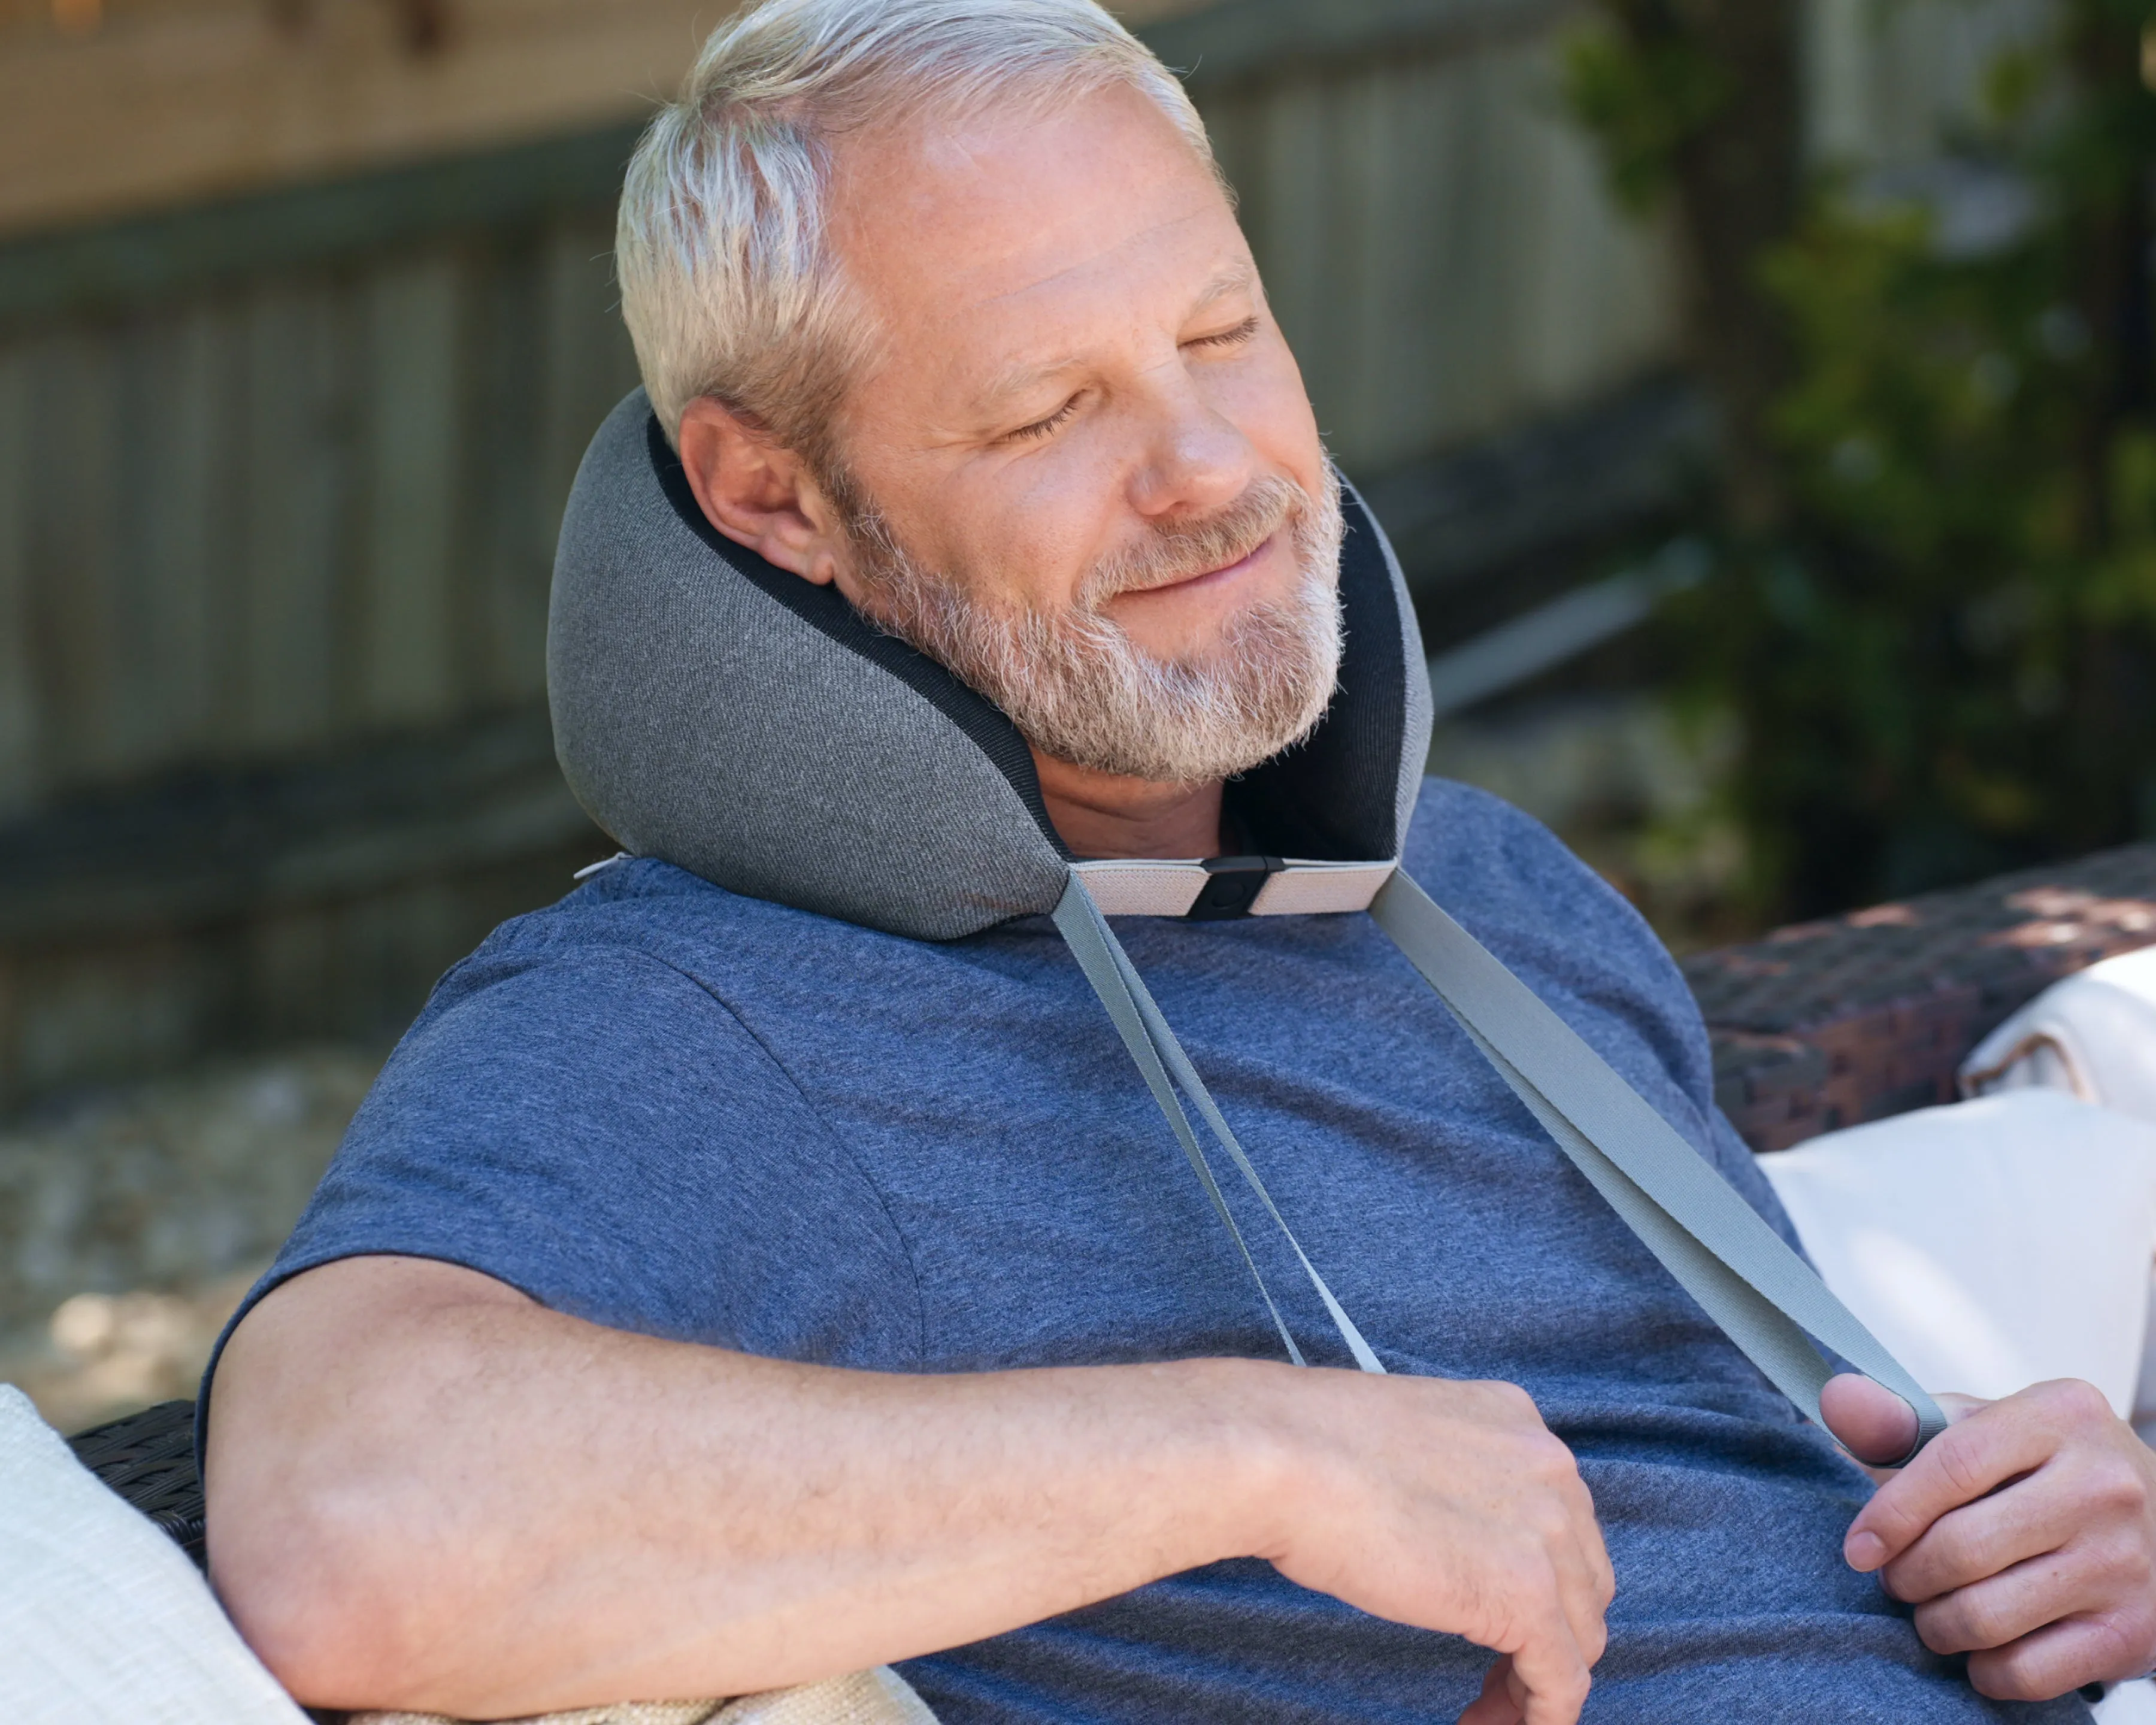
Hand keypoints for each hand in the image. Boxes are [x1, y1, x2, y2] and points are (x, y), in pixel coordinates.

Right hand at [1254, 1373, 1613, 1724]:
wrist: (1278, 1455)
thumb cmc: (1303, 1445)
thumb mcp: (1402, 1443)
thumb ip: (1444, 1480)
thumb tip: (1440, 1536)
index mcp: (1515, 1420)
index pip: (1555, 1516)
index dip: (1535, 1575)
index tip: (1493, 1612)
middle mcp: (1547, 1466)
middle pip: (1581, 1575)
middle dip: (1548, 1629)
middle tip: (1496, 1669)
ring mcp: (1544, 1530)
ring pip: (1580, 1632)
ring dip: (1537, 1678)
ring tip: (1486, 1707)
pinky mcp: (1525, 1595)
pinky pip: (1562, 1681)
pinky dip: (1539, 1717)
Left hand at [1824, 1373, 2155, 1700]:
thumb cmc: (2044, 1469)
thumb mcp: (1982, 1426)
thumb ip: (1902, 1418)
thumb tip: (1836, 1401)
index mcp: (2061, 1415)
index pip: (1952, 1466)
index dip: (1890, 1514)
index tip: (1858, 1547)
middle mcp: (2103, 1485)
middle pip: (1962, 1548)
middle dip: (1907, 1575)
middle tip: (1897, 1579)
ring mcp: (2126, 1562)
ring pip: (1987, 1616)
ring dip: (1936, 1625)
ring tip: (1931, 1611)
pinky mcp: (2136, 1633)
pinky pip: (2028, 1672)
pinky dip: (1985, 1670)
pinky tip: (1980, 1648)